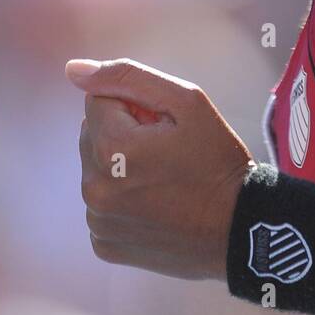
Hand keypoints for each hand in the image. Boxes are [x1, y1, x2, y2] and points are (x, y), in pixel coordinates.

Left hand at [65, 57, 255, 281]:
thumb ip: (127, 77)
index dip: (133, 107)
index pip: (97, 100)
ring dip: (119, 167)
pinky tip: (154, 205)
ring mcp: (97, 221)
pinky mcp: (103, 244)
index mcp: (111, 148)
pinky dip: (121, 200)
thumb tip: (73, 69)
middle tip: (165, 152)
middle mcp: (94, 187)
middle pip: (92, 134)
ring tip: (162, 180)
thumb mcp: (186, 102)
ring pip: (95, 170)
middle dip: (121, 134)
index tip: (163, 126)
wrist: (241, 229)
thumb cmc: (217, 160)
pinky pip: (100, 204)